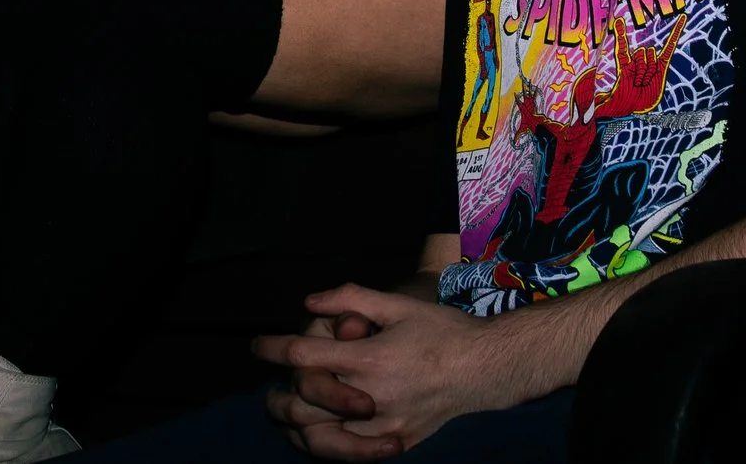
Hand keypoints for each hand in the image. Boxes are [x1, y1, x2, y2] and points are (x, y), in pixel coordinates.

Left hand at [254, 285, 511, 458]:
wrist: (486, 369)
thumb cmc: (442, 330)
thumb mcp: (398, 304)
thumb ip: (351, 297)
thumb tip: (309, 303)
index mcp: (371, 358)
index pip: (304, 356)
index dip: (274, 349)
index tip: (259, 346)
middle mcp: (373, 396)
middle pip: (303, 404)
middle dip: (277, 395)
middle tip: (270, 387)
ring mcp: (384, 425)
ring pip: (320, 438)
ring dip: (295, 425)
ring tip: (286, 413)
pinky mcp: (395, 442)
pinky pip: (348, 454)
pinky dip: (324, 446)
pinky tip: (317, 432)